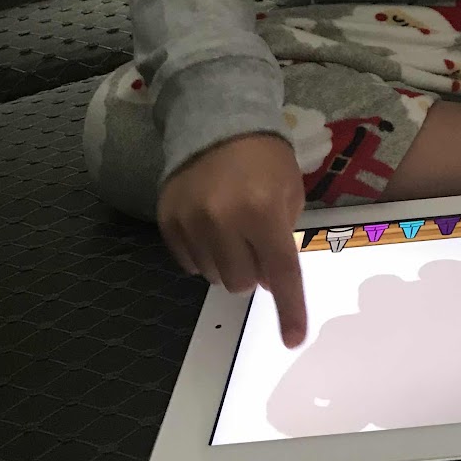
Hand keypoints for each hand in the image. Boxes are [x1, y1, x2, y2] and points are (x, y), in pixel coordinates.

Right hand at [157, 133, 307, 346]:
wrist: (215, 120)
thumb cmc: (264, 157)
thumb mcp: (290, 190)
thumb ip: (284, 235)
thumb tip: (271, 280)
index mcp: (263, 211)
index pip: (281, 273)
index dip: (289, 309)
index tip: (292, 339)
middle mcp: (225, 220)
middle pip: (243, 283)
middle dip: (256, 271)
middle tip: (257, 242)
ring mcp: (191, 222)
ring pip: (214, 278)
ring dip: (229, 263)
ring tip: (232, 230)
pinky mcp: (168, 222)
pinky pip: (188, 264)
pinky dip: (203, 255)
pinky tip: (210, 228)